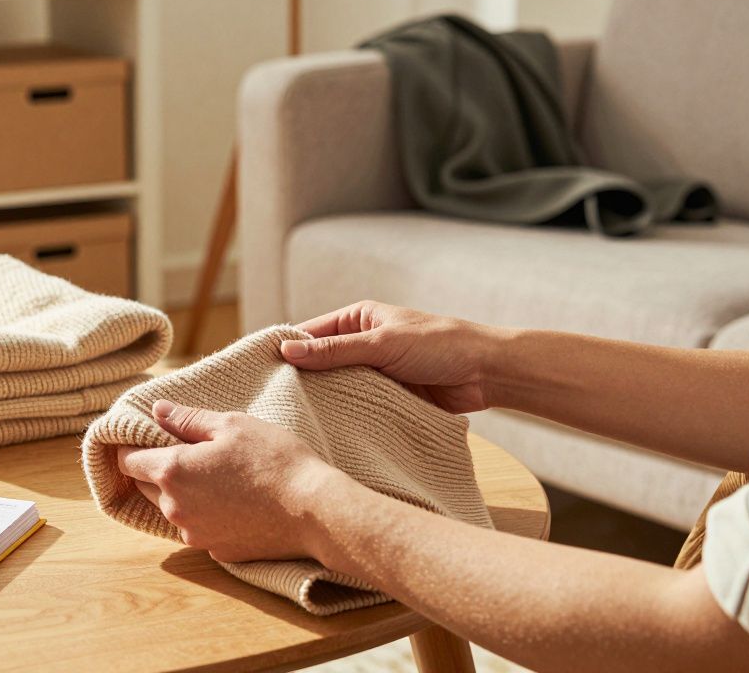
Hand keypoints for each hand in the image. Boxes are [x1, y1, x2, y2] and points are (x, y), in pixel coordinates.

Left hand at [115, 399, 349, 563]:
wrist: (314, 511)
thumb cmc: (274, 459)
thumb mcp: (232, 425)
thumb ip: (187, 419)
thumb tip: (157, 410)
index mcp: (172, 472)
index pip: (128, 460)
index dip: (133, 445)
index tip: (147, 436)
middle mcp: (174, 509)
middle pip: (145, 485)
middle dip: (156, 468)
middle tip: (187, 451)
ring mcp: (194, 534)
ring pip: (171, 508)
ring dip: (181, 492)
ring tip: (215, 475)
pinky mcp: (216, 551)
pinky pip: (197, 527)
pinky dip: (205, 514)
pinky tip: (232, 500)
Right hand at [280, 301, 505, 413]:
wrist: (487, 372)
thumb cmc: (439, 344)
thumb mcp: (380, 344)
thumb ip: (333, 351)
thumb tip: (287, 350)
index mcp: (358, 319)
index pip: (310, 333)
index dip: (287, 350)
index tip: (261, 371)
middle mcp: (362, 344)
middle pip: (320, 363)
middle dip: (302, 380)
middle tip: (273, 402)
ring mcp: (374, 372)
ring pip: (338, 388)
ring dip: (325, 401)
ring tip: (295, 420)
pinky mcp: (387, 397)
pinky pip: (358, 406)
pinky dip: (346, 416)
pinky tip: (327, 430)